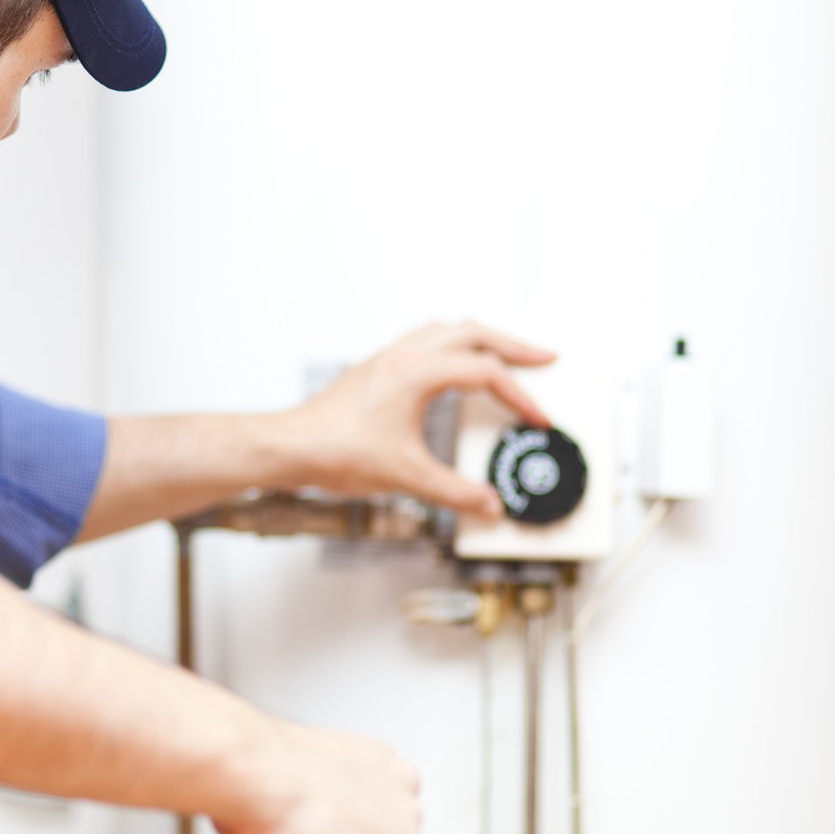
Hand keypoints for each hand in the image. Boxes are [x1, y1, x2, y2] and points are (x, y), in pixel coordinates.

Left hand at [280, 321, 555, 516]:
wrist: (290, 447)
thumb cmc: (335, 452)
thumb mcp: (407, 477)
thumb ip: (455, 492)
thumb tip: (488, 504)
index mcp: (417, 372)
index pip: (485, 373)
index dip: (520, 397)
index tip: (538, 419)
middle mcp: (403, 355)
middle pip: (473, 332)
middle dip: (513, 345)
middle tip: (544, 358)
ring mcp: (388, 358)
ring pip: (446, 329)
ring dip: (481, 339)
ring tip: (505, 355)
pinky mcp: (376, 369)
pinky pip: (424, 340)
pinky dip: (452, 346)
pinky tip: (454, 369)